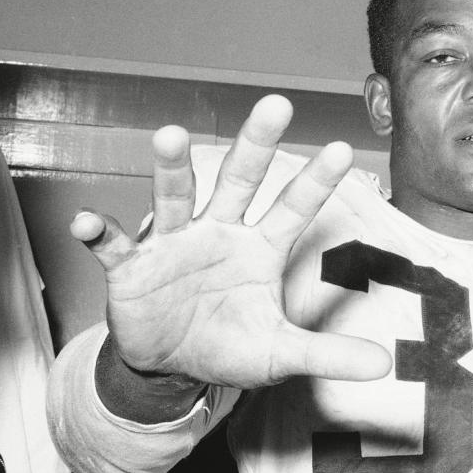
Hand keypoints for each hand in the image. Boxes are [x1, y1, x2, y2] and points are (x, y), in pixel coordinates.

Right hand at [70, 95, 391, 388]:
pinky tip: (87, 223)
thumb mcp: (281, 354)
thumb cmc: (230, 346)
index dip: (316, 182)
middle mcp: (219, 233)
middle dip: (255, 146)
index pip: (294, 209)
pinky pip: (111, 246)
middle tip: (275, 105)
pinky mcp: (130, 267)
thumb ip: (329, 354)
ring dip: (169, 170)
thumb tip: (386, 365)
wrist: (173, 367)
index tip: (342, 149)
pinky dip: (97, 233)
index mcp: (260, 249)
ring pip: (173, 198)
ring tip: (169, 135)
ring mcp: (173, 245)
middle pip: (238, 181)